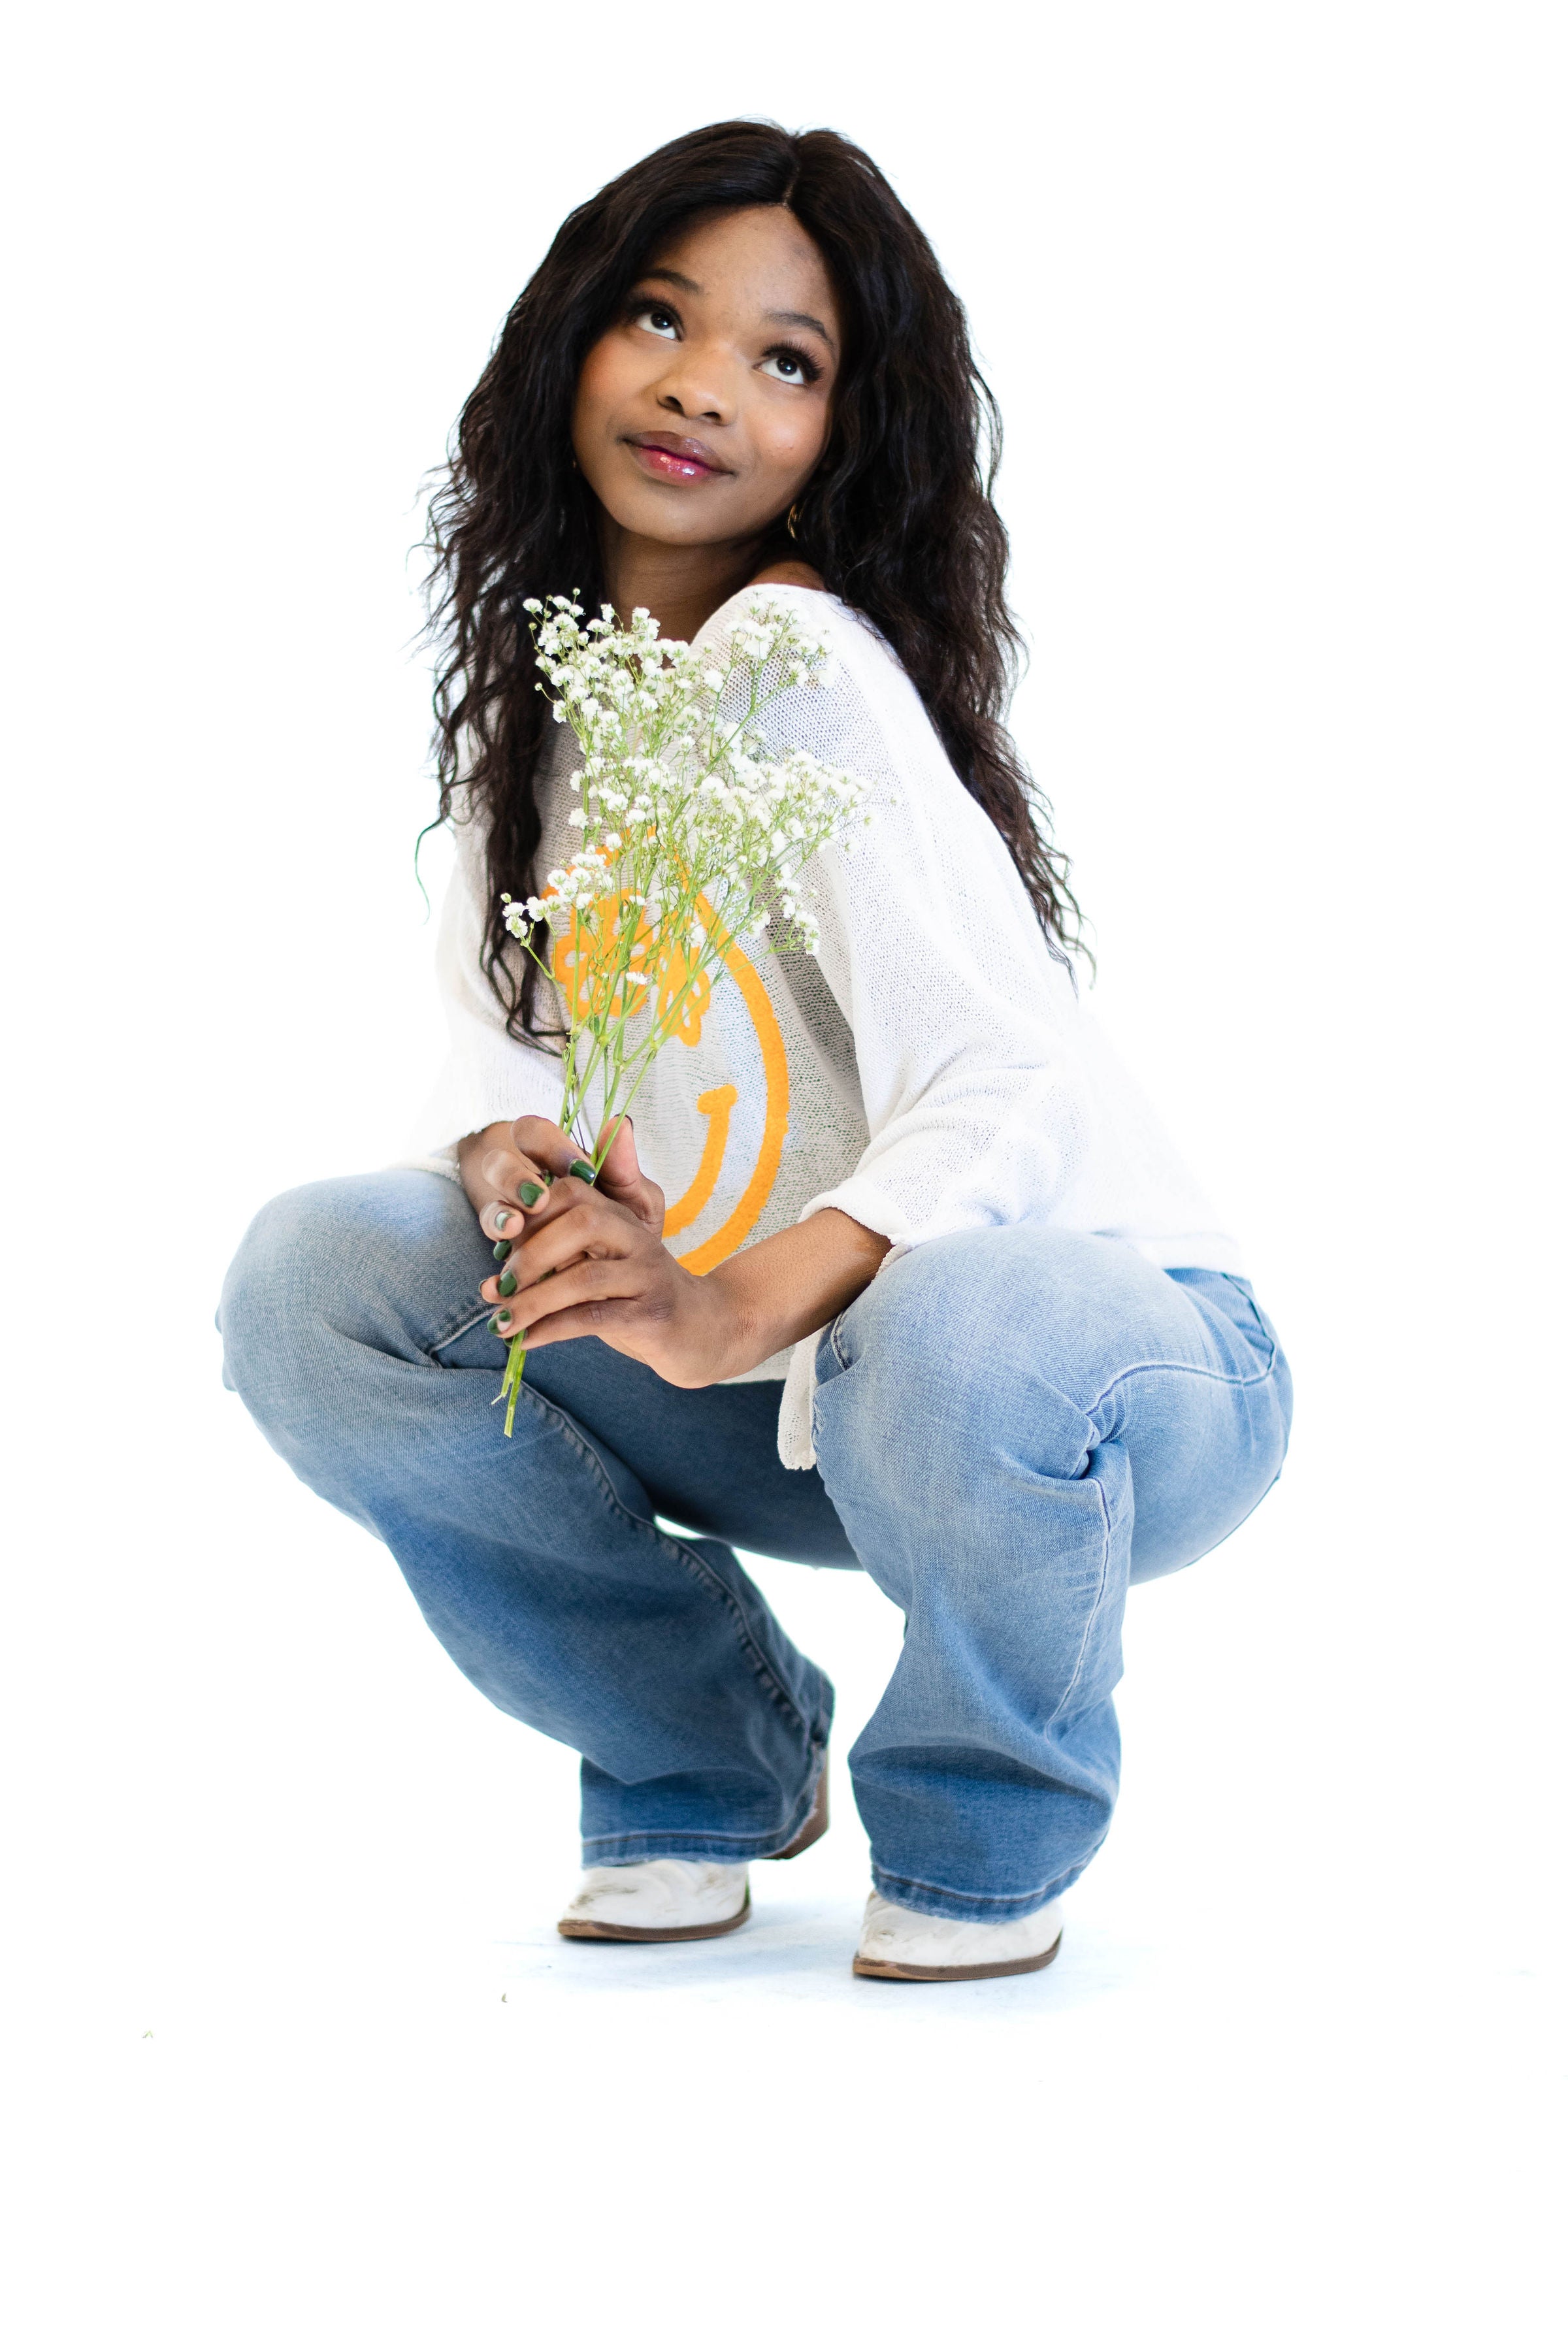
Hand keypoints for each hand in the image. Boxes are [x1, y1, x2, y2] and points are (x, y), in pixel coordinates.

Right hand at [458, 1112, 664, 1249]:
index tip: (581, 1172)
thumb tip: (621, 1122)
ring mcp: (512, 1211)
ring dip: (501, 1209)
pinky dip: (497, 1251)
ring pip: (490, 1200)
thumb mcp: (636, 1202)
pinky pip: (491, 1237)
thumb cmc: (630, 1230)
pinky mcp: (505, 1243)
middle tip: (538, 1199)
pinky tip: (504, 1264)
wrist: (624, 1279)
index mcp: (560, 1161)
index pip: (537, 1135)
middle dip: (516, 1177)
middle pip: (501, 1159)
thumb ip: (625, 1169)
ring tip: (514, 1227)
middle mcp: (529, 1180)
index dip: (551, 1146)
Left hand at [467, 1114, 746, 1387]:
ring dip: (533, 1301)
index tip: (498, 1246)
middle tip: (497, 1287)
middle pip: (581, 1222)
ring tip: (500, 1323)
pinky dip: (552, 1329)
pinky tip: (526, 1341)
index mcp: (620, 1215)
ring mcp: (649, 1275)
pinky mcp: (653, 1315)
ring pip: (584, 1277)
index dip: (530, 1212)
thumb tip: (498, 1252)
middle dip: (530, 1254)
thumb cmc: (637, 1294)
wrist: (702, 1331)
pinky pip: (595, 1317)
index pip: (572, 1189)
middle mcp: (637, 1237)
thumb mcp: (602, 1259)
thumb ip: (558, 1242)